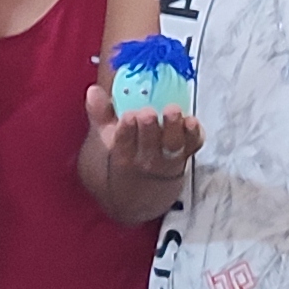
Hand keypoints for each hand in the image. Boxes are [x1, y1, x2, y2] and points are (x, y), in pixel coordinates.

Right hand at [85, 74, 202, 187]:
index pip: (123, 143)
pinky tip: (191, 121)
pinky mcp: (185, 156)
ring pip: (172, 146)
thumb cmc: (120, 162)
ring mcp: (167, 159)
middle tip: (147, 113)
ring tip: (172, 111)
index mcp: (121, 155)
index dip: (126, 131)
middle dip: (148, 129)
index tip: (127, 117)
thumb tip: (94, 91)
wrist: (139, 198)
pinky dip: (194, 134)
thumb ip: (99, 114)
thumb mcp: (102, 142)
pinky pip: (193, 146)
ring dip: (173, 128)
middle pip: (149, 145)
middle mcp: (145, 160)